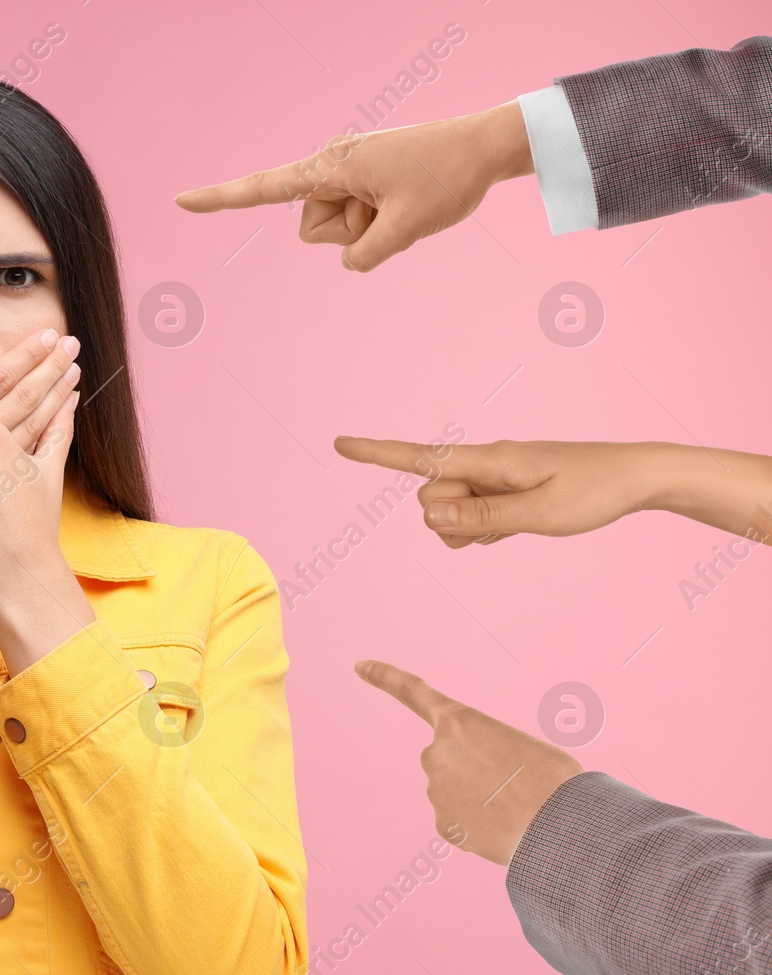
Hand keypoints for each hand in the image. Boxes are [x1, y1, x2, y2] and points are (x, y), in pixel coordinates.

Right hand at [173, 101, 532, 270]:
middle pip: (313, 229)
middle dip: (349, 233)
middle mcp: (332, 168)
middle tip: (394, 209)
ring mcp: (350, 176)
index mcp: (332, 167)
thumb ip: (363, 256)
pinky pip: (358, 222)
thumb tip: (349, 261)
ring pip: (336, 231)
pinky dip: (382, 223)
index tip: (179, 201)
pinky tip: (410, 202)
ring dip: (371, 229)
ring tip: (405, 203)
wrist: (487, 148)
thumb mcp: (404, 228)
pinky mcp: (366, 184)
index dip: (220, 199)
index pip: (263, 188)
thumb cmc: (448, 179)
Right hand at [334, 436, 670, 546]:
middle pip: (432, 499)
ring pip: (447, 514)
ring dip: (467, 530)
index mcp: (488, 460)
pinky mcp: (501, 493)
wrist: (635, 478)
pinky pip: (470, 519)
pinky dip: (482, 531)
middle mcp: (482, 465)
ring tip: (514, 526)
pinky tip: (514, 528)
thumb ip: (480, 517)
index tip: (339, 444)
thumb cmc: (592, 491)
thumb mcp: (539, 514)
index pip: (419, 458)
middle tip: (505, 521)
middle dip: (451, 520)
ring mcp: (491, 479)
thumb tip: (427, 518)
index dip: (376, 454)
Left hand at [354, 660, 581, 864]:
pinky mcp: (442, 824)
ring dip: (481, 802)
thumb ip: (485, 754)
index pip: (412, 693)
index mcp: (458, 721)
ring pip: (456, 794)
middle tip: (512, 786)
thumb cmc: (554, 778)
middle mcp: (435, 752)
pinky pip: (460, 823)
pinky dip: (480, 828)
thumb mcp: (519, 746)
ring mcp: (435, 789)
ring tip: (515, 809)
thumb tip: (477, 789)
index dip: (385, 677)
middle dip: (473, 773)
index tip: (358, 665)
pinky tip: (503, 829)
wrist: (560, 823)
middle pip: (449, 760)